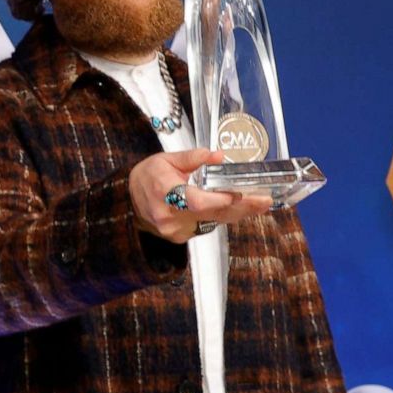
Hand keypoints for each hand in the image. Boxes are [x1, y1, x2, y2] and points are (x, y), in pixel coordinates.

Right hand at [128, 148, 272, 242]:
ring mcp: (175, 230)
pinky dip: (222, 216)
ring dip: (237, 212)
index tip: (239, 194)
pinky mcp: (180, 236)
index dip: (219, 200)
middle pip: (211, 214)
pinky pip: (207, 226)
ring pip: (213, 221)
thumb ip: (193, 157)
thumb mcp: (167, 159)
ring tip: (260, 203)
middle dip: (241, 207)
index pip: (195, 201)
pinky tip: (238, 208)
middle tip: (264, 201)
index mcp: (163, 192)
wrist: (128, 201)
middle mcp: (169, 215)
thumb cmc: (148, 177)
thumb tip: (218, 155)